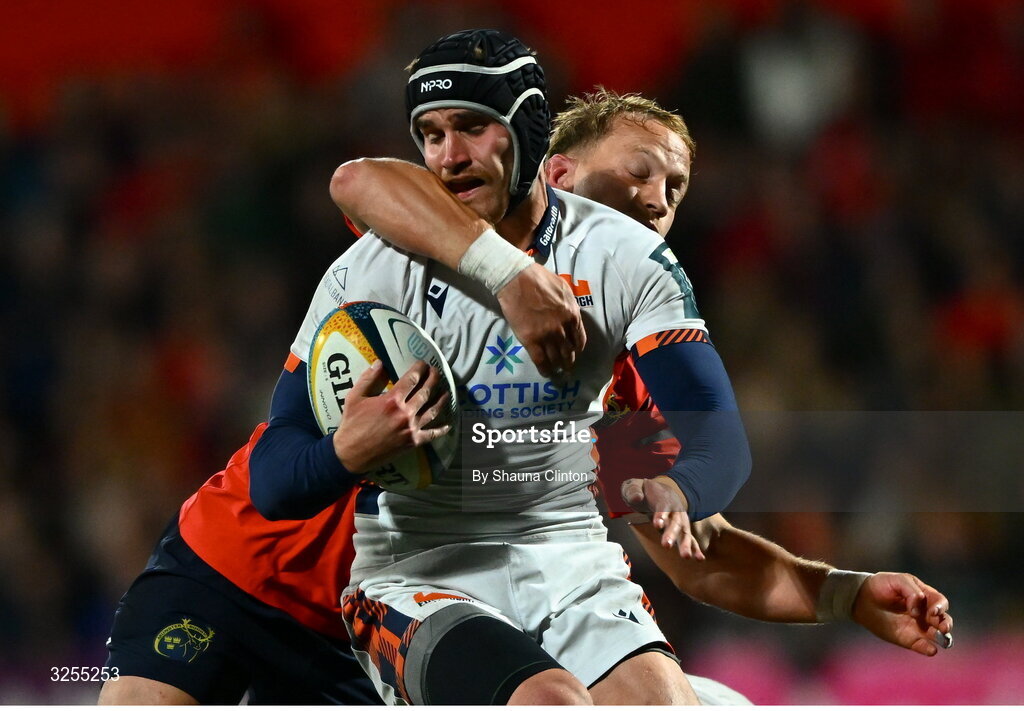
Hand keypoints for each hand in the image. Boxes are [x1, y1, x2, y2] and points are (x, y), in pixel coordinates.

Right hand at [333, 360, 450, 472]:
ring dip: (441, 400)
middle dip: (433, 379)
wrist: (351, 454)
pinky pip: (431, 434)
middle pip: (426, 392)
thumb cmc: (351, 424)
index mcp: (391, 400)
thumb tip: (380, 363)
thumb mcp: (354, 397)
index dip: (420, 368)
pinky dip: (441, 430)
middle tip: (437, 371)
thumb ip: (368, 378)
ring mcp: (411, 428)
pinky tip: (448, 424)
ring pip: (433, 411)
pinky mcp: (412, 442)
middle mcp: (405, 413)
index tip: (423, 363)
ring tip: (446, 392)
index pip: (412, 379)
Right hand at [496, 264, 585, 377]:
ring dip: (558, 367)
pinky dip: (545, 369)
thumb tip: (572, 316)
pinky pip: (540, 360)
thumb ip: (570, 305)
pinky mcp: (530, 340)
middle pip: (568, 351)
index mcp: (572, 315)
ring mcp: (546, 336)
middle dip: (569, 361)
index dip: (578, 348)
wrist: (517, 280)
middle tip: (568, 367)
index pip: (579, 339)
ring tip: (558, 372)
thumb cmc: (540, 279)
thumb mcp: (564, 289)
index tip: (575, 351)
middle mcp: (562, 328)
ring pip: (555, 358)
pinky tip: (546, 373)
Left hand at [621, 475, 703, 559]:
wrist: (661, 490)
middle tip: (666, 545)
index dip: (660, 515)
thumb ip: (633, 491)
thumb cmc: (645, 491)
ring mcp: (680, 520)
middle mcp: (675, 510)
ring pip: (684, 532)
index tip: (657, 524)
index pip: (662, 507)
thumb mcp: (635, 486)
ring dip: (685, 544)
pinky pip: (690, 539)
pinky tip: (699, 558)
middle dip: (672, 533)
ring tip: (686, 556)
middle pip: (675, 522)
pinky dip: (695, 548)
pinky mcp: (682, 529)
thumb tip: (637, 498)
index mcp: (664, 499)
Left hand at [851, 572, 953, 655]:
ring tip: (943, 640)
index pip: (940, 602)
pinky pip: (923, 646)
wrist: (861, 598)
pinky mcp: (909, 639)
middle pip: (943, 619)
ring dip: (944, 638)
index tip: (932, 611)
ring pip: (938, 635)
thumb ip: (912, 591)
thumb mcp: (897, 580)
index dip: (940, 607)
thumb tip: (918, 610)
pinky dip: (929, 649)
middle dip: (946, 623)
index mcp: (925, 596)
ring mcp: (918, 627)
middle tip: (943, 627)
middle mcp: (925, 613)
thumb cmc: (881, 585)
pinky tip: (931, 649)